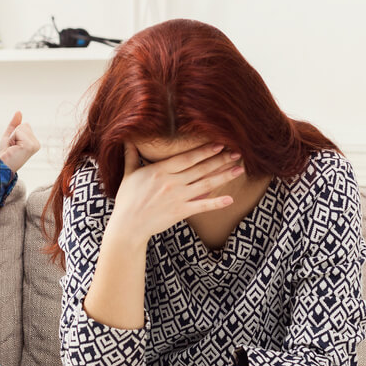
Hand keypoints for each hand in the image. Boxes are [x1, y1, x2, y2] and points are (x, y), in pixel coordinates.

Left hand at [0, 111, 39, 171]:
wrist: (1, 165)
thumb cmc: (5, 154)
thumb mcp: (9, 136)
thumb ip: (15, 124)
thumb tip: (19, 112)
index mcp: (34, 142)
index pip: (25, 125)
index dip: (14, 133)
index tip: (13, 145)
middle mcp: (37, 144)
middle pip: (24, 125)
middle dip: (14, 134)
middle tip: (12, 147)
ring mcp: (34, 145)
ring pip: (22, 127)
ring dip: (13, 137)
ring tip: (12, 148)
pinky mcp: (30, 146)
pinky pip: (19, 131)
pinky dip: (13, 138)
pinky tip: (14, 148)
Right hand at [107, 143, 243, 244]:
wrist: (128, 226)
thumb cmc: (127, 200)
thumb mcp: (129, 175)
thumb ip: (131, 156)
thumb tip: (127, 140)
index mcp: (160, 170)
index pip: (187, 158)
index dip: (204, 151)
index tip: (219, 144)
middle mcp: (172, 182)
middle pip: (201, 168)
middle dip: (220, 160)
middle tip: (237, 153)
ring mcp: (178, 197)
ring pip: (206, 184)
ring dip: (224, 176)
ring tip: (239, 169)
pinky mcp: (181, 212)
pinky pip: (202, 206)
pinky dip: (217, 203)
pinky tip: (230, 199)